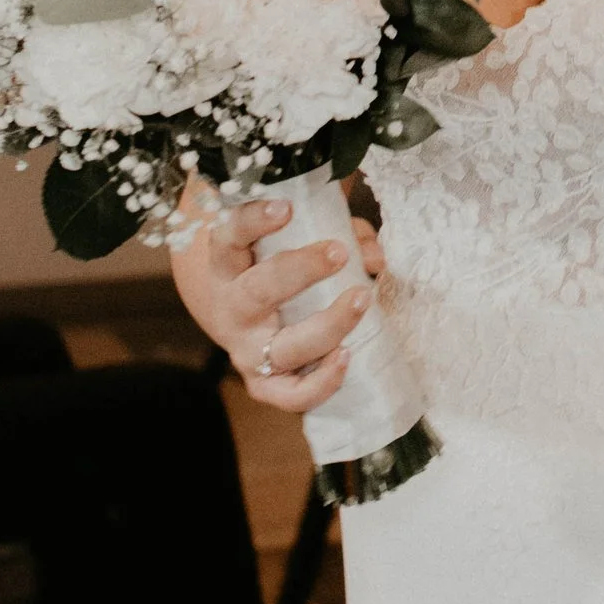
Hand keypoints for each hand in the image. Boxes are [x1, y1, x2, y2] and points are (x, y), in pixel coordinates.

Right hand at [171, 185, 385, 416]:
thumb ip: (340, 235)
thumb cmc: (276, 267)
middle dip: (300, 270)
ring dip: (327, 326)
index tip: (286, 208)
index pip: (229, 238)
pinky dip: (321, 382)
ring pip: (282, 347)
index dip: (253, 221)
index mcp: (228, 264)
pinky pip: (290, 395)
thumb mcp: (295, 240)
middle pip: (257, 291)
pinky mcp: (264, 384)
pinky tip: (347, 356)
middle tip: (339, 251)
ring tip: (362, 298)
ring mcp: (246, 350)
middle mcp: (232, 308)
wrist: (239, 318)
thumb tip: (375, 255)